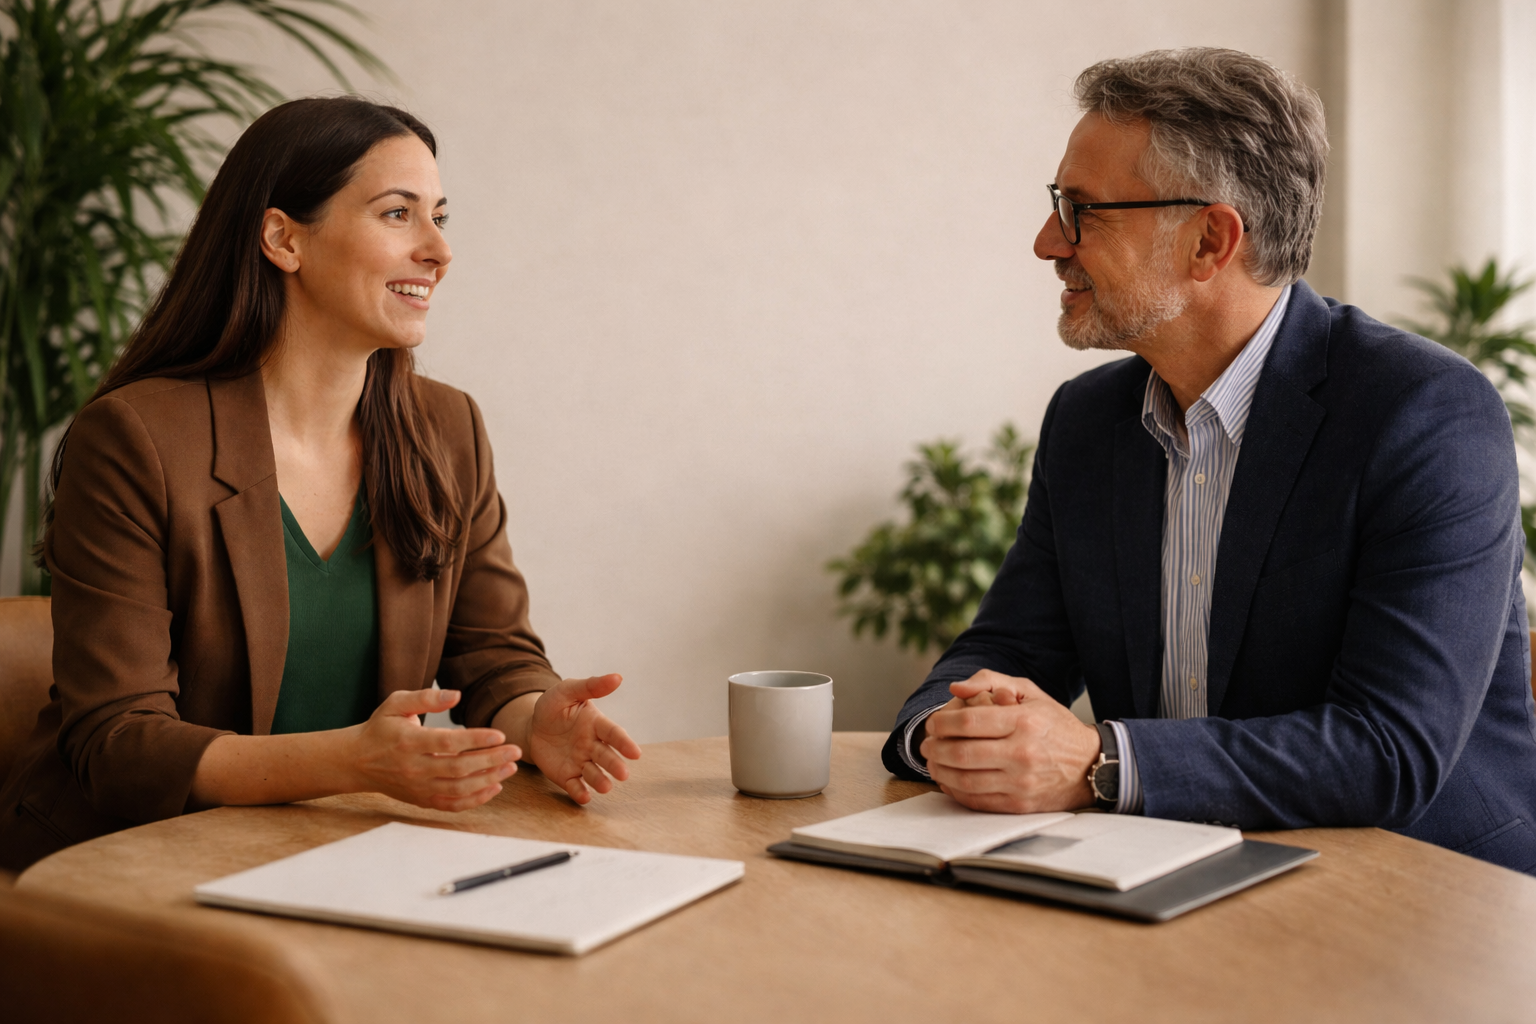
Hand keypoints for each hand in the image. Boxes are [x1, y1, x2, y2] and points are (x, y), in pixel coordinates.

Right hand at [347, 688, 520, 811]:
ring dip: (488, 780)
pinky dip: (475, 799)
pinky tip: (494, 787)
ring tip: (510, 768)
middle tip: (516, 751)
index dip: (476, 740)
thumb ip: (425, 698)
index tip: (501, 735)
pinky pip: (452, 805)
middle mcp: (414, 768)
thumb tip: (456, 695)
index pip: (448, 743)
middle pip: (458, 768)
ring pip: (458, 789)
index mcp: (409, 742)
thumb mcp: (396, 703)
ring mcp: (418, 788)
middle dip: (491, 760)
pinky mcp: (421, 800)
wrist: (357, 761)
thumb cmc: (381, 727)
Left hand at [523, 674, 641, 804]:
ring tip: (606, 788)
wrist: (532, 726)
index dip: (624, 743)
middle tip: (623, 774)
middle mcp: (593, 745)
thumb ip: (590, 686)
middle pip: (606, 756)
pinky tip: (584, 797)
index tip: (635, 753)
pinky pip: (575, 785)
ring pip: (593, 773)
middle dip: (615, 765)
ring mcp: (581, 762)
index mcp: (596, 724)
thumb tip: (617, 677)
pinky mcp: (567, 775)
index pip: (613, 734)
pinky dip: (580, 792)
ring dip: (601, 781)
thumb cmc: (554, 706)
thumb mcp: (567, 691)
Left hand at [919, 670, 1099, 812]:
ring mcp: (1021, 782)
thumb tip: (956, 688)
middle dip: (935, 749)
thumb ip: (991, 681)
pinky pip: (977, 801)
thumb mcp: (1030, 692)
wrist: (1090, 765)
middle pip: (962, 752)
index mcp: (1023, 721)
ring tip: (933, 762)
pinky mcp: (1020, 805)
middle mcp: (1022, 752)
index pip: (968, 721)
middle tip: (926, 745)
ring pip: (965, 780)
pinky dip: (955, 791)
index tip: (932, 724)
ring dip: (940, 771)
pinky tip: (949, 781)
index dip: (941, 723)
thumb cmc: (1054, 725)